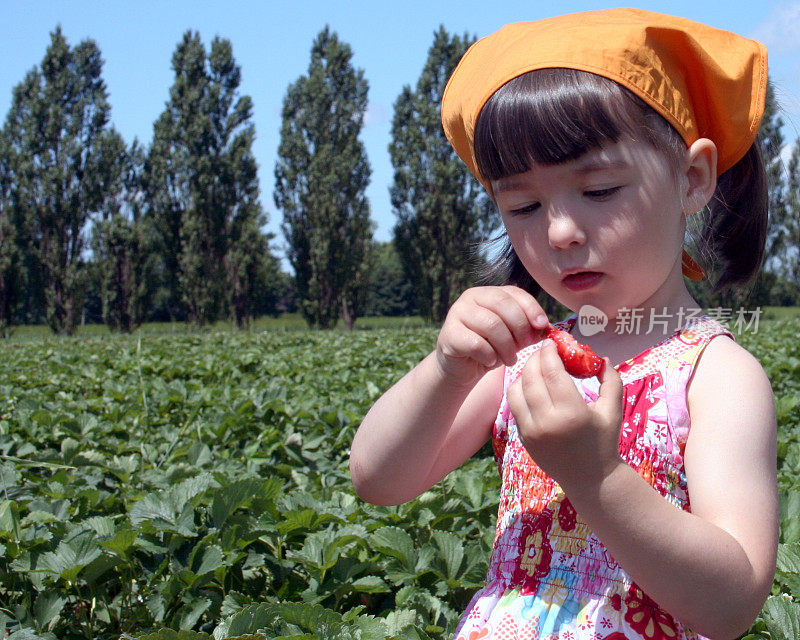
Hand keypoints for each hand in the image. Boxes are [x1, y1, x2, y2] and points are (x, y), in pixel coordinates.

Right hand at [435, 286, 549, 387]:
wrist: (462, 368)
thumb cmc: (490, 348)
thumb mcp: (513, 336)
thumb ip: (527, 327)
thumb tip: (546, 327)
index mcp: (488, 293)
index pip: (513, 293)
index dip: (531, 308)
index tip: (543, 326)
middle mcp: (470, 297)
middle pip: (503, 305)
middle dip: (520, 328)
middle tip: (524, 347)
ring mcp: (457, 314)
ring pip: (491, 325)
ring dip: (506, 346)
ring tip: (510, 359)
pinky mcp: (448, 334)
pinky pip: (476, 344)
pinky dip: (489, 356)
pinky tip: (491, 361)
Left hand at [507, 339, 623, 490]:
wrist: (590, 479)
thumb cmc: (604, 442)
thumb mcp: (613, 410)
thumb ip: (611, 381)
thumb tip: (601, 357)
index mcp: (571, 413)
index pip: (552, 373)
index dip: (549, 353)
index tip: (551, 342)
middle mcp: (547, 421)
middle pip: (531, 377)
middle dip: (535, 359)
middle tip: (543, 351)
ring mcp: (531, 431)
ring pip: (516, 390)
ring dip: (524, 373)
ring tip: (536, 368)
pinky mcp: (523, 437)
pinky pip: (514, 406)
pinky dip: (519, 390)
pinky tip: (531, 385)